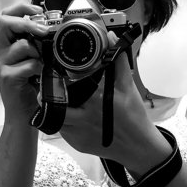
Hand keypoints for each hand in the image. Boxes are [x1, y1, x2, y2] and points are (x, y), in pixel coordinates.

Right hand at [0, 1, 50, 123]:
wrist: (23, 116)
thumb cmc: (30, 88)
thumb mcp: (30, 61)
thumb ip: (33, 44)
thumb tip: (48, 25)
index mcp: (2, 47)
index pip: (5, 16)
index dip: (21, 8)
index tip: (38, 10)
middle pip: (4, 22)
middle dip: (27, 23)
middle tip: (44, 32)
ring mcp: (0, 65)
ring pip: (22, 45)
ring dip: (38, 53)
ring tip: (41, 66)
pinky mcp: (7, 77)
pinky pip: (30, 63)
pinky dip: (40, 68)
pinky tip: (39, 77)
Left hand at [57, 37, 155, 162]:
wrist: (139, 148)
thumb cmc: (134, 118)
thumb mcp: (127, 87)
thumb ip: (118, 62)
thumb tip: (111, 39)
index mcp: (94, 102)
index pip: (63, 91)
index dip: (52, 82)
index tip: (50, 74)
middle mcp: (83, 120)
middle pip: (53, 107)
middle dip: (47, 97)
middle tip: (47, 89)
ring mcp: (79, 135)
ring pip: (55, 120)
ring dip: (54, 110)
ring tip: (58, 101)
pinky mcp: (78, 145)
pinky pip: (64, 132)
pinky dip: (64, 122)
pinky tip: (71, 116)